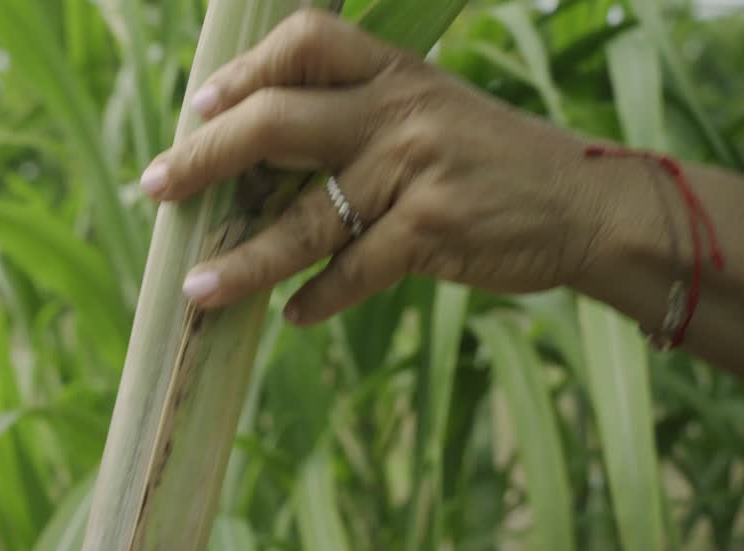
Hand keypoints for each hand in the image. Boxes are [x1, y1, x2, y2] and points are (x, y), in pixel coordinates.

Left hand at [140, 9, 617, 324]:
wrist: (587, 203)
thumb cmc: (493, 162)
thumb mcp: (431, 112)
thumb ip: (357, 118)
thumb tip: (258, 153)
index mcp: (394, 73)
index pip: (305, 42)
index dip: (244, 70)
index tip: (199, 105)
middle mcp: (398, 112)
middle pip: (276, 124)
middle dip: (204, 159)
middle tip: (155, 187)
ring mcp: (415, 170)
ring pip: (305, 218)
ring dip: (244, 260)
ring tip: (196, 290)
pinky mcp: (434, 229)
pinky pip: (355, 270)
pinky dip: (319, 298)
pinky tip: (293, 315)